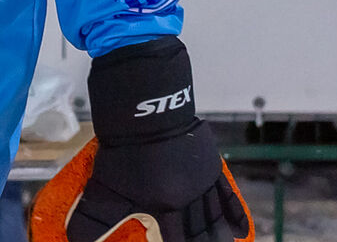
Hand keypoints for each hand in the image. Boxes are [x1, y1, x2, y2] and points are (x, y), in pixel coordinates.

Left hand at [68, 38, 251, 241]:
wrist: (147, 108)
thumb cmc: (124, 149)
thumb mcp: (104, 186)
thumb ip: (94, 218)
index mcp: (166, 208)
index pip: (177, 241)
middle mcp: (191, 200)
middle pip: (201, 233)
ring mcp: (204, 183)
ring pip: (216, 219)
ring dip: (219, 237)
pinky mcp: (210, 165)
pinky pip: (228, 196)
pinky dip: (236, 216)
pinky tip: (242, 232)